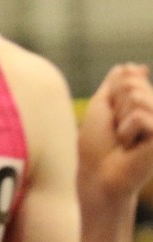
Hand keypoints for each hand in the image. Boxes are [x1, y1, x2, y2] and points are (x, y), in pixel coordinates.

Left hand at [80, 63, 152, 205]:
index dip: (111, 96)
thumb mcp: (102, 107)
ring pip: (137, 98)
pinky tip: (132, 146)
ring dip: (120, 120)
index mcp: (145, 102)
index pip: (128, 77)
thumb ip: (117, 84)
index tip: (111, 118)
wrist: (98, 175)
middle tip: (117, 131)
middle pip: (133, 85)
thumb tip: (131, 66)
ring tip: (125, 139)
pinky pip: (140, 116)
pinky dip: (127, 131)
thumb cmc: (97, 145)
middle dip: (116, 107)